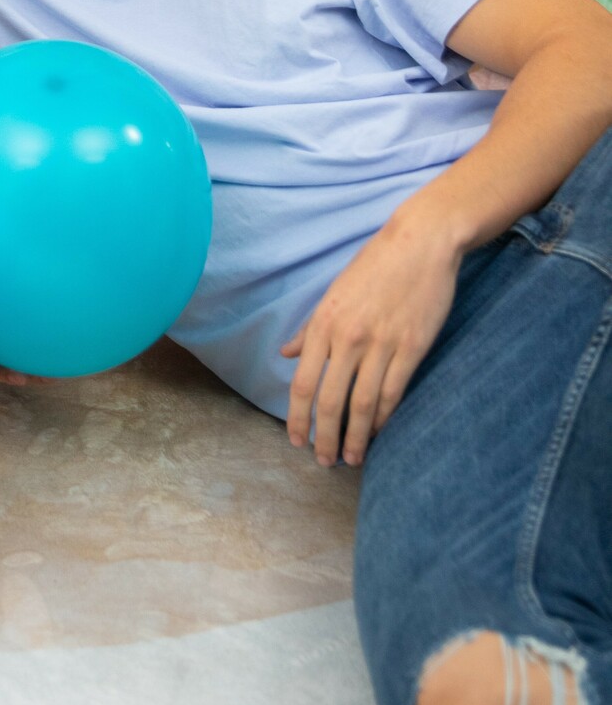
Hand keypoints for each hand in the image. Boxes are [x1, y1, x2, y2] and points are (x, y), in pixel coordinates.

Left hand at [282, 211, 461, 467]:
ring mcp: (381, 344)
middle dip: (325, 437)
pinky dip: (385, 419)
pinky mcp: (412, 348)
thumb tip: (285, 355)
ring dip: (356, 437)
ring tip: (352, 458)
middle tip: (324, 461)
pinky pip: (394, 392)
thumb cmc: (374, 266)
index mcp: (324, 323)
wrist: (419, 243)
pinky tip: (380, 433)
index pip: (303, 383)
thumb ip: (310, 328)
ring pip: (363, 404)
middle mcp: (348, 337)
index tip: (296, 440)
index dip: (298, 417)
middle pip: (330, 400)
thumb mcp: (334, 293)